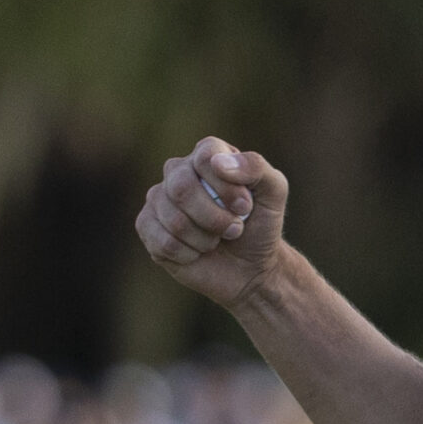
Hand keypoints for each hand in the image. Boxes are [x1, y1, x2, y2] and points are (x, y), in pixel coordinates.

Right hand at [135, 137, 290, 308]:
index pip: (205, 157)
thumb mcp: (274, 192)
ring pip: (173, 220)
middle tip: (234, 229)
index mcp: (207, 155)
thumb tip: (218, 163)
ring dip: (205, 239)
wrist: (250, 268)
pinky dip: (189, 254)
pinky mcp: (148, 227)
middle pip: (181, 187)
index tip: (245, 207)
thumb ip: (256, 167)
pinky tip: (197, 252)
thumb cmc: (261, 226)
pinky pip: (162, 241)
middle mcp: (177, 172)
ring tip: (217, 240)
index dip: (226, 187)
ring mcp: (158, 199)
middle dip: (214, 217)